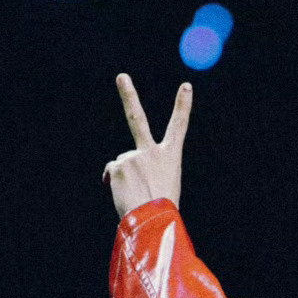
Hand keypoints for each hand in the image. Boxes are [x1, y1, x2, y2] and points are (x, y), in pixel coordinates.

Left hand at [103, 72, 191, 217]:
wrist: (153, 221)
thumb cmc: (162, 209)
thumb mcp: (165, 185)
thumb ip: (148, 169)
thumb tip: (121, 166)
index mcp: (170, 156)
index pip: (179, 126)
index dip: (182, 105)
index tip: (186, 86)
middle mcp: (151, 151)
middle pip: (137, 118)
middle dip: (129, 95)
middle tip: (121, 77)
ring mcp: (133, 156)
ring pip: (122, 164)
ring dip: (125, 179)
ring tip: (135, 195)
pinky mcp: (118, 165)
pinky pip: (111, 173)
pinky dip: (114, 184)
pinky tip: (125, 195)